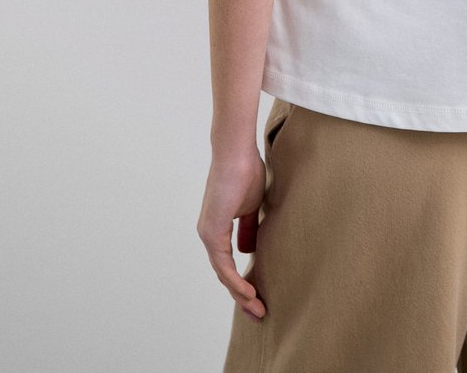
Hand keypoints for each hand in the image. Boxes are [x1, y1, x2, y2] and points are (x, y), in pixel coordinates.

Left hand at [197, 148, 267, 319]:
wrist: (237, 152)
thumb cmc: (246, 172)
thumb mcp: (252, 207)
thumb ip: (249, 229)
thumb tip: (249, 250)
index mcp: (218, 229)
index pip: (228, 265)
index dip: (242, 283)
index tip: (259, 298)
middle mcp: (209, 235)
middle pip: (224, 275)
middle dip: (242, 296)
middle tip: (258, 313)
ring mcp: (208, 234)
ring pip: (222, 274)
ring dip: (240, 294)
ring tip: (258, 308)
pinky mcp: (211, 231)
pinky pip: (222, 265)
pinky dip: (235, 281)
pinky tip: (249, 292)